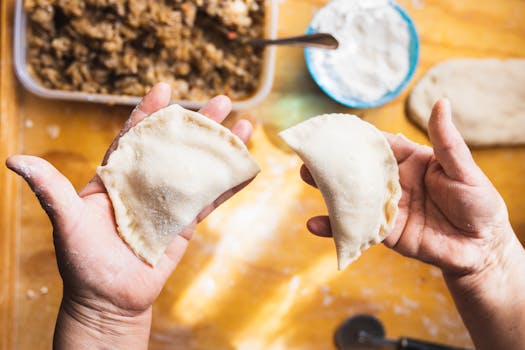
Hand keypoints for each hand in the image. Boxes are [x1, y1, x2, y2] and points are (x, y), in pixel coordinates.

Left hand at [6, 83, 253, 348]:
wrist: (108, 299)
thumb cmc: (82, 261)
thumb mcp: (66, 222)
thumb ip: (50, 190)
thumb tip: (15, 160)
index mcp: (118, 176)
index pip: (135, 136)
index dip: (150, 113)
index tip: (165, 89)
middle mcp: (146, 183)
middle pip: (177, 145)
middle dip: (198, 122)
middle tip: (221, 100)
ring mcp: (169, 201)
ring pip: (200, 168)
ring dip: (221, 147)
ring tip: (244, 125)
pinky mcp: (186, 223)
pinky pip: (212, 199)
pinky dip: (231, 183)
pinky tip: (248, 165)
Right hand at [302, 99, 517, 276]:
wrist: (482, 248)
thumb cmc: (479, 203)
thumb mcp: (464, 169)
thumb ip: (446, 141)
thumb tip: (441, 102)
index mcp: (409, 162)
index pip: (378, 146)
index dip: (357, 137)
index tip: (333, 128)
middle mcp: (393, 182)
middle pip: (358, 169)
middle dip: (333, 161)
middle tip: (310, 152)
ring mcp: (386, 208)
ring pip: (352, 196)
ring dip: (328, 189)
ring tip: (305, 178)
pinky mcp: (384, 232)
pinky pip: (356, 228)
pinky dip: (335, 227)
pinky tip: (315, 224)